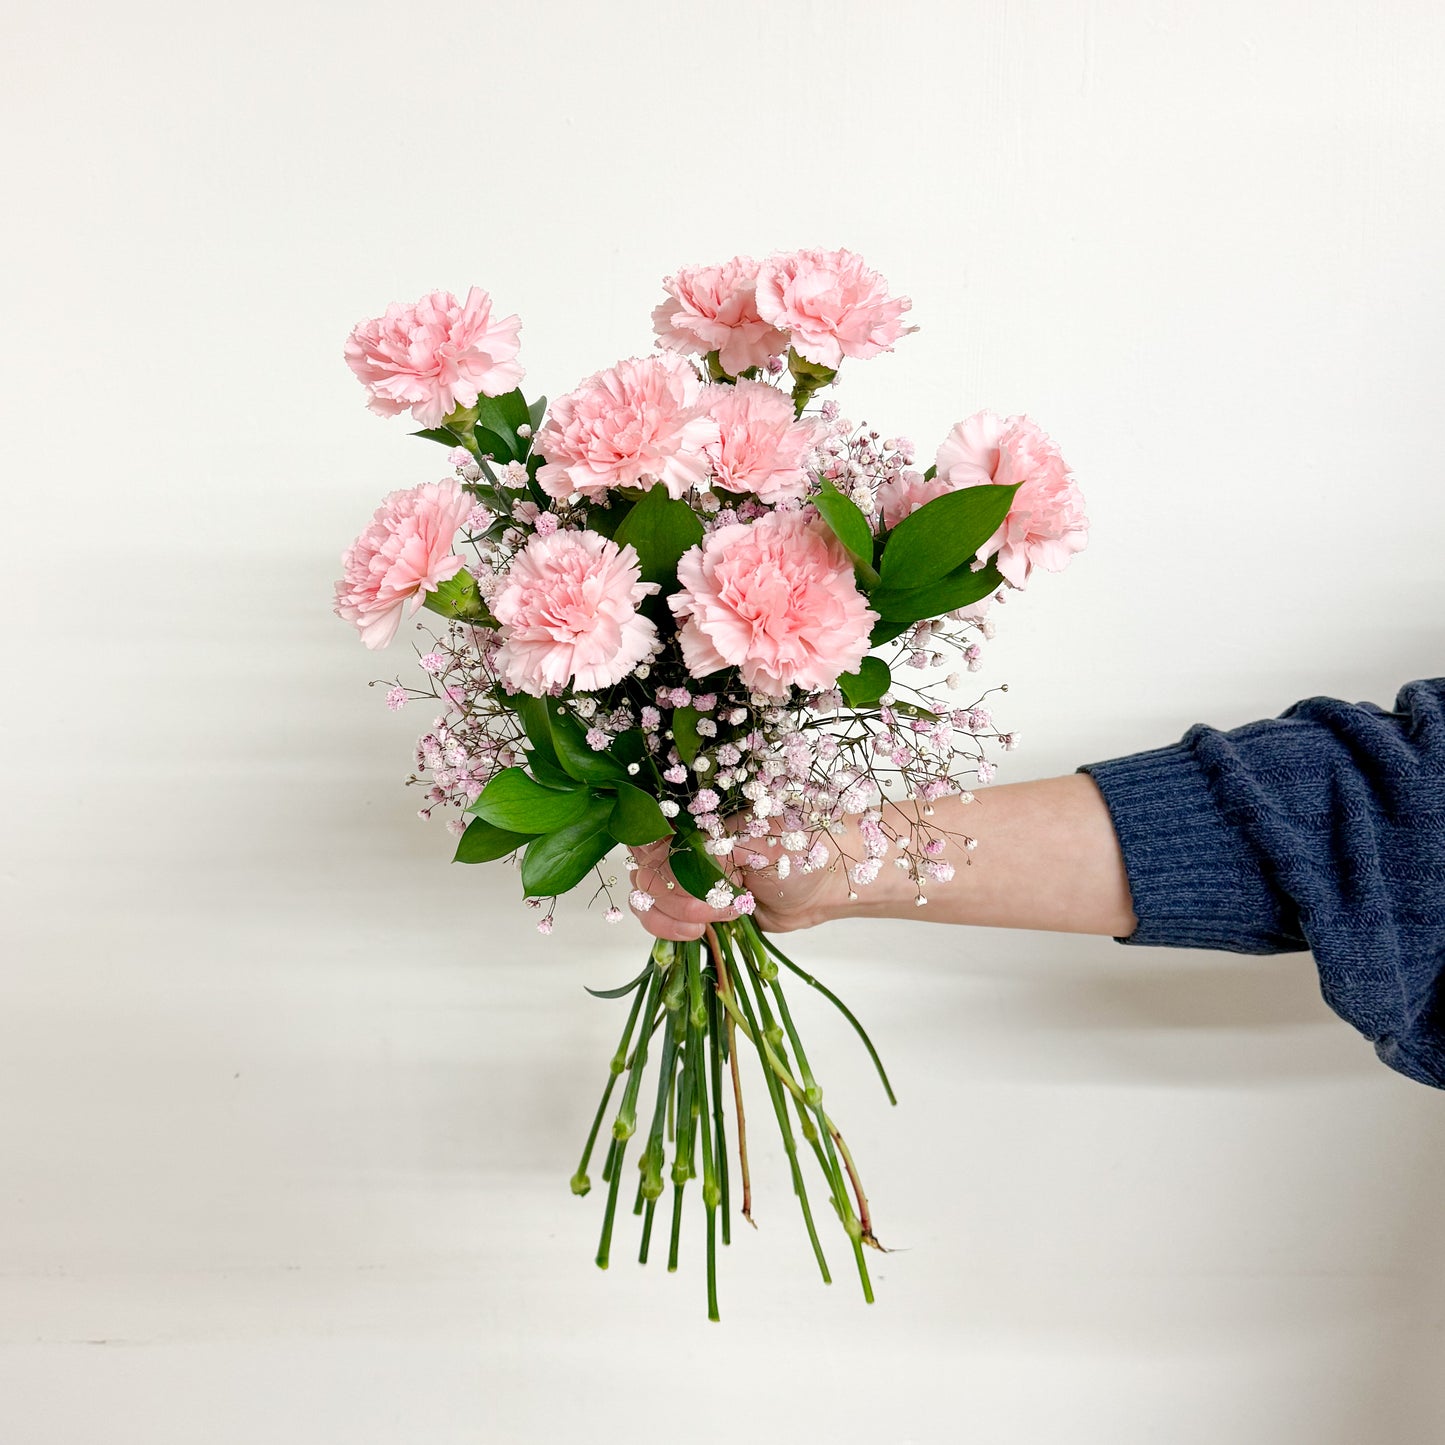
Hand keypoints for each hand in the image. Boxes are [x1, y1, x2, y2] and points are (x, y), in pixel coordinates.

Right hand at [627, 829, 848, 941]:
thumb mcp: (758, 840)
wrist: (830, 884)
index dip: (654, 854)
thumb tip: (676, 873)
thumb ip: (713, 852)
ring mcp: (685, 875)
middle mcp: (684, 840)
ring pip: (644, 896)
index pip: (647, 826)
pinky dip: (670, 929)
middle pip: (642, 866)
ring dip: (673, 915)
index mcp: (698, 812)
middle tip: (713, 907)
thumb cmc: (803, 847)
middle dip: (674, 894)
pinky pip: (658, 920)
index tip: (679, 873)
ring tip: (713, 919)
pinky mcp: (692, 906)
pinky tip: (700, 931)